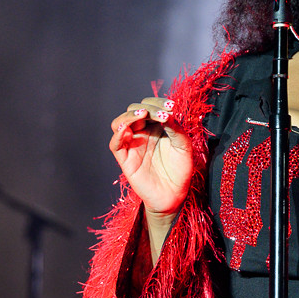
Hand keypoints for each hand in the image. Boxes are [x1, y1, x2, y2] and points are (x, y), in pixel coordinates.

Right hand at [108, 97, 191, 215]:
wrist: (175, 194)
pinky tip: (127, 128)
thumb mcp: (183, 145)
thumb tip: (166, 113)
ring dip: (129, 115)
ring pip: (120, 122)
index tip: (171, 106)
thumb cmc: (180, 169)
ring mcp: (132, 144)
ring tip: (143, 114)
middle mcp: (142, 133)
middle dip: (148, 107)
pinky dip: (118, 134)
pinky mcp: (125, 159)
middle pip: (134, 110)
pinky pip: (115, 143)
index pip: (150, 106)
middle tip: (162, 113)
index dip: (158, 102)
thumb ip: (175, 128)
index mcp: (156, 126)